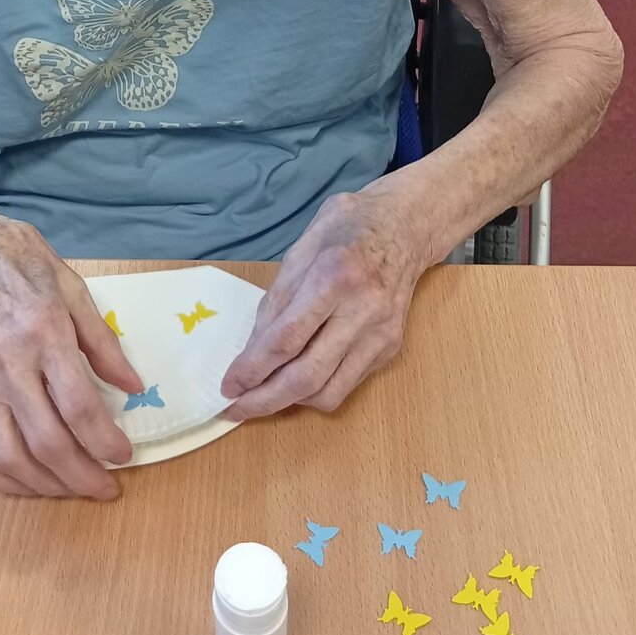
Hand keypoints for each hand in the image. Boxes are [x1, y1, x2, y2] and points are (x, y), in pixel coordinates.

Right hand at [0, 206, 143, 499]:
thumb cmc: (19, 263)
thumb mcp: (72, 288)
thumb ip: (103, 341)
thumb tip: (133, 386)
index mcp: (43, 333)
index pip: (79, 405)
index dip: (106, 441)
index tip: (124, 455)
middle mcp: (7, 364)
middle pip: (47, 441)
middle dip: (84, 476)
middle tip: (106, 487)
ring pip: (10, 457)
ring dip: (46, 486)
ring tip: (72, 488)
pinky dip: (0, 480)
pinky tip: (26, 483)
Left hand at [221, 189, 430, 418]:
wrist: (407, 226)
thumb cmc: (349, 227)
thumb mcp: (302, 245)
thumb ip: (277, 296)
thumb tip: (254, 347)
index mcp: (334, 275)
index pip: (287, 338)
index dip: (253, 368)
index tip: (228, 385)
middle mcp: (363, 311)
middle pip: (308, 375)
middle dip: (266, 400)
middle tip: (236, 409)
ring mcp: (381, 335)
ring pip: (329, 392)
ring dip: (290, 402)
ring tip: (262, 395)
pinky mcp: (390, 349)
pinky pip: (347, 384)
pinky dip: (316, 390)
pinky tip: (296, 378)